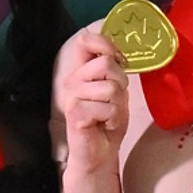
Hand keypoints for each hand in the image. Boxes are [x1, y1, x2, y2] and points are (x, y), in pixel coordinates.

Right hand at [55, 22, 128, 175]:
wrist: (99, 151)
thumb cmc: (107, 119)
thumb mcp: (116, 89)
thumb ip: (115, 70)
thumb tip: (120, 55)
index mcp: (82, 71)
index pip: (86, 41)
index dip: (105, 44)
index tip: (119, 60)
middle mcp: (73, 80)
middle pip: (106, 63)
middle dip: (120, 81)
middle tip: (115, 99)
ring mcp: (72, 97)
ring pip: (111, 87)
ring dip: (118, 104)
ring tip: (109, 114)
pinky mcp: (75, 114)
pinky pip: (108, 108)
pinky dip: (114, 118)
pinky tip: (105, 124)